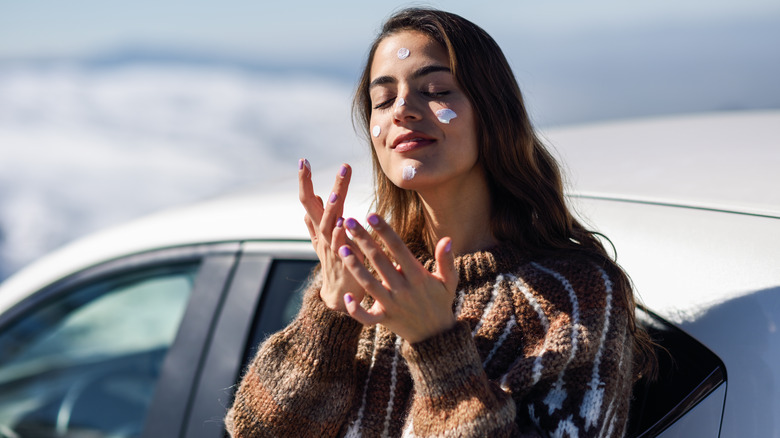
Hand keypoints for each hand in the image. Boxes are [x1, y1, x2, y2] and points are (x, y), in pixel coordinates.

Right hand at [298, 159, 364, 311]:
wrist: (340, 295)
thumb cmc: (335, 263)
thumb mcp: (323, 239)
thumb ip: (317, 218)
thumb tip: (315, 195)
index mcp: (319, 228)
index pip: (308, 201)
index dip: (305, 182)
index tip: (303, 160)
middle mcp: (323, 236)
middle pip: (318, 208)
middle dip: (325, 187)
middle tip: (339, 166)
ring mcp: (331, 250)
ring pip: (328, 226)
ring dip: (330, 210)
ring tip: (333, 194)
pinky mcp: (344, 263)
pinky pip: (341, 248)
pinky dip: (341, 236)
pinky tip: (344, 224)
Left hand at [338, 213, 457, 342]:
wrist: (436, 335)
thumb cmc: (440, 301)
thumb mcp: (449, 281)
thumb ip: (446, 260)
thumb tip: (447, 239)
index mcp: (418, 276)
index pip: (398, 248)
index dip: (385, 231)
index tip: (371, 215)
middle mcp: (403, 289)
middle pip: (380, 261)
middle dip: (364, 240)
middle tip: (348, 221)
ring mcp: (392, 305)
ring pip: (369, 284)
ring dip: (354, 266)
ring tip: (342, 248)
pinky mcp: (384, 319)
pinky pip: (367, 317)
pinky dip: (356, 310)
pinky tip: (347, 297)